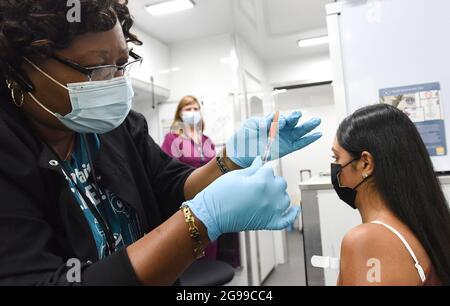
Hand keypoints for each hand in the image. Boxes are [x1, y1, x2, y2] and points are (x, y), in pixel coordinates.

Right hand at [184, 157, 298, 240]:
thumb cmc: (219, 194)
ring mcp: (271, 211)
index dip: (261, 171)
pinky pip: (287, 220)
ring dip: (279, 195)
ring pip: (285, 198)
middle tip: (258, 184)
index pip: (270, 170)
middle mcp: (270, 196)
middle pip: (280, 183)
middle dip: (271, 181)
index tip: (255, 173)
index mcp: (262, 182)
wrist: (211, 215)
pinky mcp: (269, 223)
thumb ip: (252, 169)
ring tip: (267, 195)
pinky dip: (292, 214)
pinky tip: (295, 208)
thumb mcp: (235, 176)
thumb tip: (261, 161)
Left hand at [226, 111, 321, 167]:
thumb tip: (273, 122)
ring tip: (316, 121)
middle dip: (296, 117)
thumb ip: (263, 121)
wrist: (239, 153)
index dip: (280, 119)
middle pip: (291, 122)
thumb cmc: (243, 137)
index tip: (279, 122)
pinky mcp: (286, 149)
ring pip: (298, 131)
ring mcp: (284, 139)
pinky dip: (309, 139)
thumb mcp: (251, 125)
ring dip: (307, 126)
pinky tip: (317, 134)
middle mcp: (279, 130)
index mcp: (271, 122)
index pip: (279, 118)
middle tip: (299, 114)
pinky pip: (300, 144)